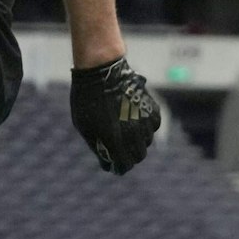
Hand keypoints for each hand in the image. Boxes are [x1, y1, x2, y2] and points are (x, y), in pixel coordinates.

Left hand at [69, 56, 160, 174]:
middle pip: (138, 156)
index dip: (118, 167)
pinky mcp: (151, 109)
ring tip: (125, 131)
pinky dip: (146, 127)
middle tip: (120, 150)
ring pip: (146, 142)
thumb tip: (107, 161)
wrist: (101, 71)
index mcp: (114, 140)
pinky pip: (153, 127)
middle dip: (129, 156)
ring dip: (137, 141)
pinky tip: (134, 120)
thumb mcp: (85, 127)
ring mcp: (144, 121)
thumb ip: (98, 146)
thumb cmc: (87, 99)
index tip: (114, 165)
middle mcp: (133, 134)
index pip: (124, 165)